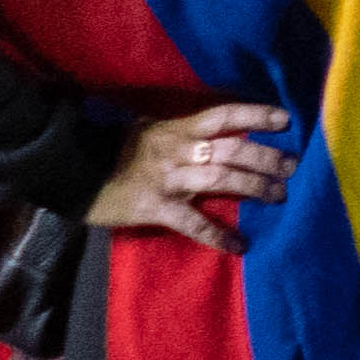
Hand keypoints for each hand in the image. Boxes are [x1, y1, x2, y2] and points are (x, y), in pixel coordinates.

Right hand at [84, 103, 297, 255]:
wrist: (66, 169)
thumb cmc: (109, 150)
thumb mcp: (145, 129)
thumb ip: (178, 131)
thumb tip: (213, 130)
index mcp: (177, 128)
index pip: (225, 115)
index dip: (256, 114)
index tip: (286, 118)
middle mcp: (177, 150)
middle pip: (233, 148)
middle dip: (266, 157)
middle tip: (292, 166)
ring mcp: (168, 179)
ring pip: (222, 178)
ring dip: (255, 187)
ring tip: (279, 196)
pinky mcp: (155, 207)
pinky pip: (193, 222)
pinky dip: (219, 235)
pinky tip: (241, 245)